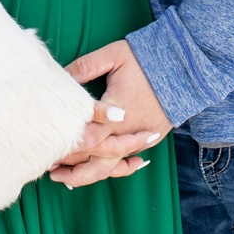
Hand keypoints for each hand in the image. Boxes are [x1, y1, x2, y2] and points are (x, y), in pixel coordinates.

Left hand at [49, 40, 171, 187]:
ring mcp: (139, 138)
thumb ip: (86, 67)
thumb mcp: (114, 55)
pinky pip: (127, 161)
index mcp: (117, 109)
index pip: (89, 137)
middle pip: (97, 160)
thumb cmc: (146, 59)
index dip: (69, 147)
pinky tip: (97, 172)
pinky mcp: (148, 139)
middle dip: (72, 168)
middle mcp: (127, 130)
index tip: (49, 148)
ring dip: (88, 175)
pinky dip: (113, 170)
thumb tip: (62, 78)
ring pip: (111, 167)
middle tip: (49, 168)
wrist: (183, 68)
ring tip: (66, 178)